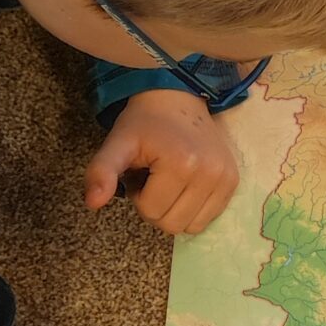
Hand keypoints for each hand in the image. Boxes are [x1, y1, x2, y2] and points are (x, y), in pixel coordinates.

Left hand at [86, 88, 238, 234]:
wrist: (178, 100)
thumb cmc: (144, 123)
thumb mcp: (117, 143)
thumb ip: (101, 171)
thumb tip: (92, 203)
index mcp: (181, 164)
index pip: (152, 211)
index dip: (138, 196)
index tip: (141, 173)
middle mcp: (210, 173)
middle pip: (173, 223)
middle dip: (157, 206)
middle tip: (154, 179)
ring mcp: (226, 178)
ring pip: (193, 226)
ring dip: (176, 210)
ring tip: (170, 182)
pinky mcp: (233, 181)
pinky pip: (210, 217)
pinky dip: (194, 209)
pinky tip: (187, 185)